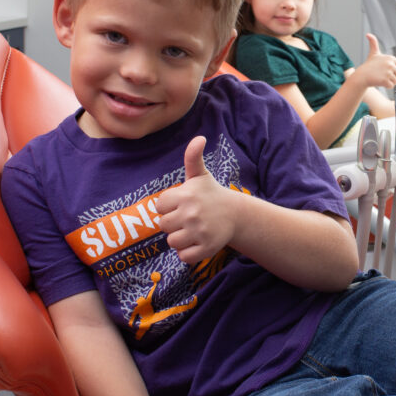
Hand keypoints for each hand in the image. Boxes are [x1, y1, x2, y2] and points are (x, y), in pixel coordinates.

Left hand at [156, 136, 234, 264]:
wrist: (236, 214)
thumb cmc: (211, 194)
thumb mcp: (200, 176)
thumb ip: (193, 157)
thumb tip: (199, 138)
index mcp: (186, 195)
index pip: (159, 206)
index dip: (169, 206)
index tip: (182, 204)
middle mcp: (192, 214)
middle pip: (163, 226)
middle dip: (173, 223)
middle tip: (188, 218)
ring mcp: (199, 232)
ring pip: (172, 242)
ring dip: (180, 238)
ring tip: (193, 230)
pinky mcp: (206, 248)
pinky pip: (184, 257)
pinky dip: (189, 253)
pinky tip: (198, 241)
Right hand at [353, 33, 395, 88]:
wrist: (361, 76)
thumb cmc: (368, 66)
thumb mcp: (373, 53)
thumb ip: (373, 43)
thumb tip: (368, 34)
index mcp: (391, 58)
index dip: (393, 71)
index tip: (385, 70)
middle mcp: (391, 64)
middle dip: (393, 77)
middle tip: (383, 75)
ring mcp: (388, 72)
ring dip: (389, 82)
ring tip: (380, 78)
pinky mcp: (385, 80)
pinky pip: (391, 86)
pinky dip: (386, 86)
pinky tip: (379, 82)